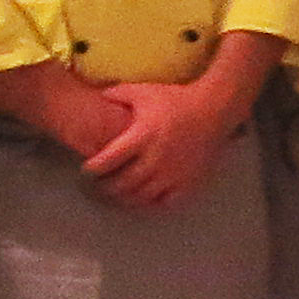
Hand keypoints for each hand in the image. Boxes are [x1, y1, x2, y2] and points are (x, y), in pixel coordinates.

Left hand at [82, 78, 243, 207]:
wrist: (213, 111)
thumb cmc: (175, 100)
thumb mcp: (142, 92)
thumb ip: (115, 95)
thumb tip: (95, 98)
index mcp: (142, 136)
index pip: (109, 160)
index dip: (93, 169)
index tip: (85, 171)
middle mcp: (156, 159)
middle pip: (123, 184)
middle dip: (105, 188)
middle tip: (96, 187)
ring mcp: (174, 174)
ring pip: (142, 198)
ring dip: (124, 200)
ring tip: (114, 196)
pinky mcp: (189, 183)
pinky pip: (166, 204)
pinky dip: (150, 206)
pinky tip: (142, 202)